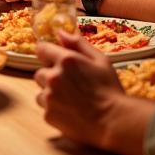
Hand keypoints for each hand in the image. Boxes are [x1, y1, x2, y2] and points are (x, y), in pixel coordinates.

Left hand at [34, 31, 148, 154]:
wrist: (114, 121)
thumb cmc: (110, 89)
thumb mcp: (101, 60)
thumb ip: (78, 44)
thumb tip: (60, 32)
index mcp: (66, 60)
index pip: (41, 49)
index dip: (49, 54)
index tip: (56, 61)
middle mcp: (53, 77)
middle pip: (40, 72)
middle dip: (52, 76)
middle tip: (71, 85)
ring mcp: (49, 97)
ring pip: (41, 91)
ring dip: (51, 93)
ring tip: (71, 100)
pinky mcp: (48, 114)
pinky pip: (45, 108)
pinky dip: (54, 109)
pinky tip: (70, 111)